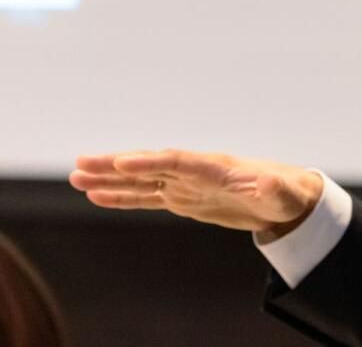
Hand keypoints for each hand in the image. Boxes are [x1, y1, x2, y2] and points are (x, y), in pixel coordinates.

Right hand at [68, 150, 323, 236]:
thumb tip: (268, 183)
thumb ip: (273, 189)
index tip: (122, 163)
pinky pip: (146, 197)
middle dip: (116, 165)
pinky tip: (96, 196)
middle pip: (150, 166)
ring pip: (141, 181)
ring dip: (109, 179)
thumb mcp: (284, 195)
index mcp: (216, 168)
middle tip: (80, 163)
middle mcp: (195, 172)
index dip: (150, 162)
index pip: (177, 162)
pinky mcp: (183, 198)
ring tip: (75, 177)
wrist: (285, 197)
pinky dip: (122, 196)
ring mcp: (186, 184)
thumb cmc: (286, 194)